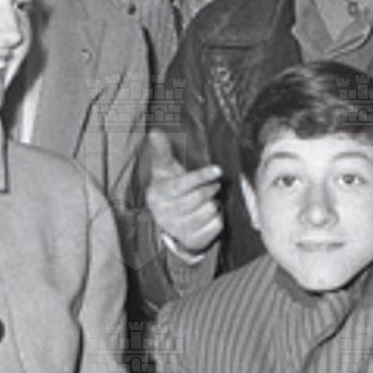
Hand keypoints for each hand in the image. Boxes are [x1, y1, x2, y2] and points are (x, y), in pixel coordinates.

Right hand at [145, 130, 223, 258]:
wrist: (171, 224)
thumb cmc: (170, 190)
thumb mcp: (165, 171)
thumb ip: (162, 152)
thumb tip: (155, 131)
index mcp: (156, 195)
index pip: (182, 185)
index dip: (200, 176)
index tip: (218, 170)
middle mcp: (164, 215)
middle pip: (200, 197)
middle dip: (210, 188)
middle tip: (212, 185)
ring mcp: (178, 231)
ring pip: (210, 210)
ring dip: (214, 203)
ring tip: (206, 201)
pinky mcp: (193, 241)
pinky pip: (217, 225)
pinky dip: (218, 218)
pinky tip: (208, 216)